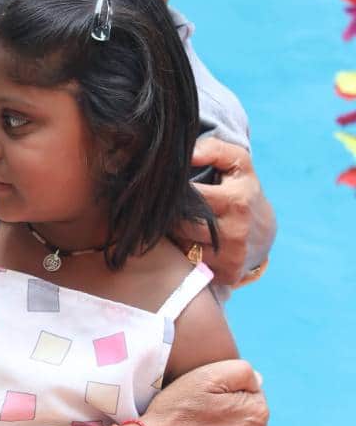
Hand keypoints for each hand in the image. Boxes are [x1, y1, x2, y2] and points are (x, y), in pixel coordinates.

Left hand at [176, 138, 273, 286]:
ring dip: (173, 235)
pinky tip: (187, 244)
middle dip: (167, 215)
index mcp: (236, 201)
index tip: (163, 188)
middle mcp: (235, 231)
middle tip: (162, 208)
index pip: (187, 197)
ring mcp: (231, 256)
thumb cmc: (241, 190)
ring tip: (177, 225)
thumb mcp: (236, 164)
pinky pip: (188, 264)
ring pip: (180, 245)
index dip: (172, 193)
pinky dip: (182, 254)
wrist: (264, 232)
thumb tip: (188, 153)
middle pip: (179, 224)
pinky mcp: (225, 274)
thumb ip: (213, 150)